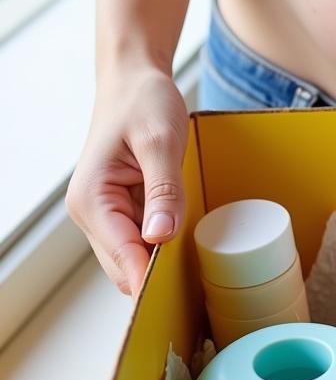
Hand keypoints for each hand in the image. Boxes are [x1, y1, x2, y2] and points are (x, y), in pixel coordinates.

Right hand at [66, 65, 188, 296]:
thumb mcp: (160, 142)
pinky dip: (164, 241)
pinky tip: (189, 238)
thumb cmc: (143, 102)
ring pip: (135, 254)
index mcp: (92, 200)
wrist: (134, 80)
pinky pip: (144, 236)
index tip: (175, 298)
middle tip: (199, 282)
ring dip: (162, 259)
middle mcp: (93, 212)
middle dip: (156, 275)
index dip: (148, 279)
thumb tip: (161, 236)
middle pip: (125, 264)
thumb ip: (163, 190)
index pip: (121, 256)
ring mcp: (108, 211)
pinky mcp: (125, 206)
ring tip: (198, 262)